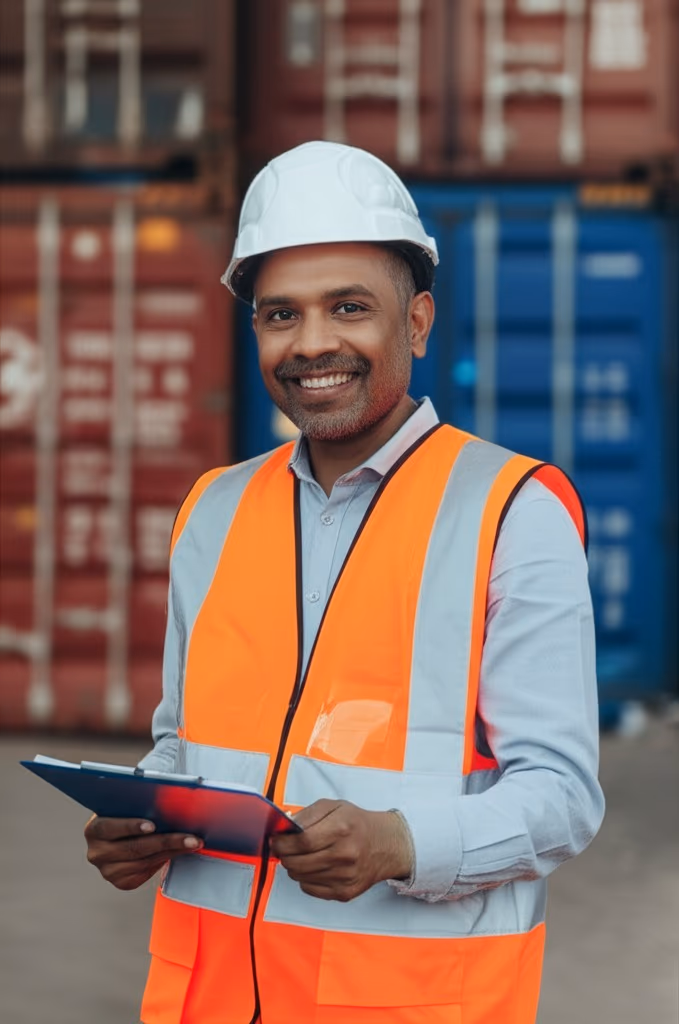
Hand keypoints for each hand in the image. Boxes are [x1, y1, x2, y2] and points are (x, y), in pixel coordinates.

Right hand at [84, 816, 202, 890]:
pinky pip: (145, 872)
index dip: (131, 826)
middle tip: (190, 837)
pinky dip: (164, 861)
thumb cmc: (126, 815)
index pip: (109, 827)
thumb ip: (137, 807)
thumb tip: (169, 802)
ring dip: (172, 852)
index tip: (152, 825)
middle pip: (133, 848)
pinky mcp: (121, 882)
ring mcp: (107, 870)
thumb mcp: (126, 808)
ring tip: (192, 844)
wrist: (119, 837)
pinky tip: (179, 852)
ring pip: (143, 862)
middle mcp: (96, 853)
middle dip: (166, 841)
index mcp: (94, 829)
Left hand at [270, 800, 412, 901]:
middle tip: (284, 848)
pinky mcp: (344, 893)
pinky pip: (310, 889)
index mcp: (341, 829)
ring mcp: (344, 877)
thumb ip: (307, 815)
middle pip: (298, 863)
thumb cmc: (356, 823)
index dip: (282, 843)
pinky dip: (305, 878)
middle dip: (284, 855)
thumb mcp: (333, 807)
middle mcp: (344, 855)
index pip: (301, 842)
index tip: (275, 840)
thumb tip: (283, 828)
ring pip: (300, 877)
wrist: (385, 846)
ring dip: (294, 866)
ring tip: (302, 856)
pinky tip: (315, 867)